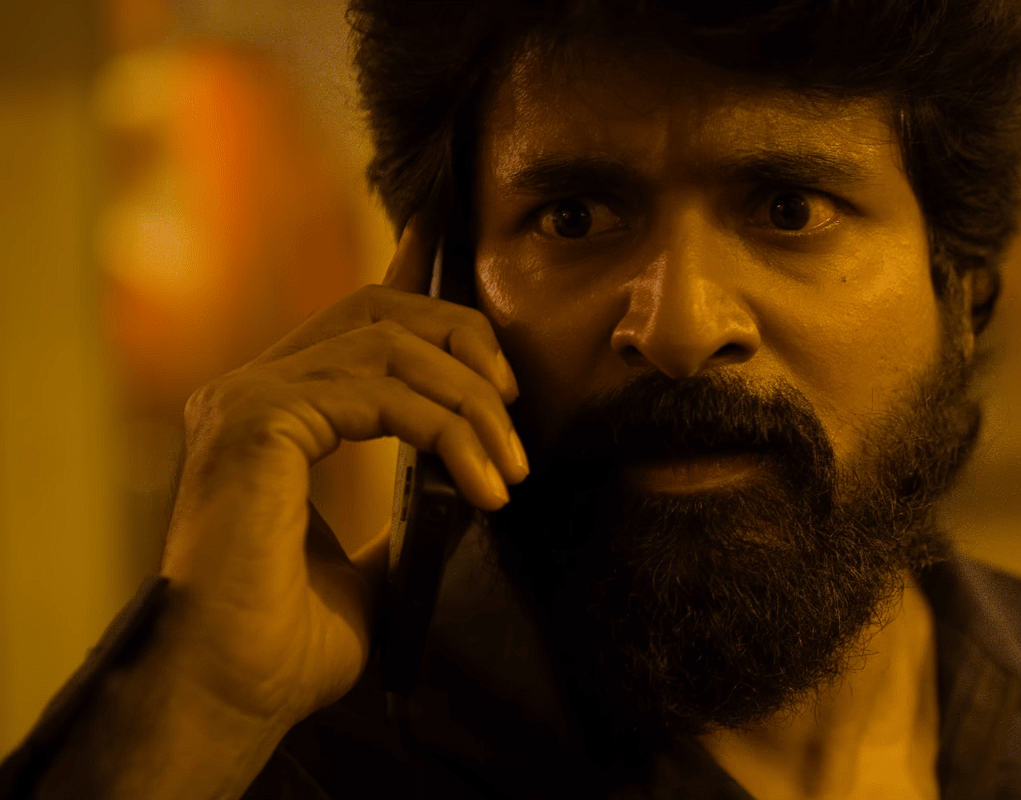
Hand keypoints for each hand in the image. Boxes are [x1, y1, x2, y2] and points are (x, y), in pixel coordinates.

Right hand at [154, 216, 526, 733]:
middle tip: (515, 415)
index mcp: (274, 413)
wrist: (234, 691)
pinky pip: (381, 391)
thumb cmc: (291, 644)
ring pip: (390, 344)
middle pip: (380, 308)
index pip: (356, 316)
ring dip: (471, 402)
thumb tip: (463, 485)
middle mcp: (252, 392)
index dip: (414, 272)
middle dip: (467, 342)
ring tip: (509, 470)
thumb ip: (407, 511)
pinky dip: (448, 430)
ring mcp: (247, 399)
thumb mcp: (376, 565)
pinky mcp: (257, 419)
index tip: (460, 248)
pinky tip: (482, 483)